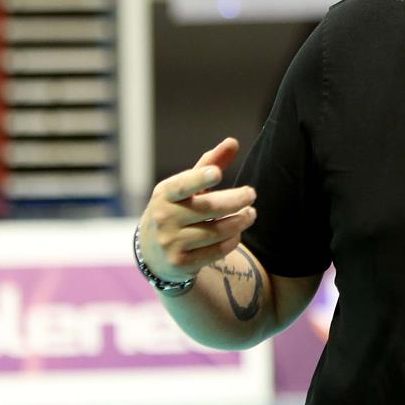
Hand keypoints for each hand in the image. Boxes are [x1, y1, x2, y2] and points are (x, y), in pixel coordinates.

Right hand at [138, 137, 256, 282]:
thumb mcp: (186, 188)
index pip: (183, 185)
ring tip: (251, 214)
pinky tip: (237, 232)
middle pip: (210, 207)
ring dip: (241, 221)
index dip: (200, 179)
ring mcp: (171, 242)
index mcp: (164, 194)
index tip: (218, 173)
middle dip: (237, 199)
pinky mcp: (182, 263)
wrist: (153, 252)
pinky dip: (232, 240)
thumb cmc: (177, 208)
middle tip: (252, 194)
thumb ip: (209, 165)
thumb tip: (233, 142)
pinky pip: (217, 250)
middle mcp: (164, 218)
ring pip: (218, 231)